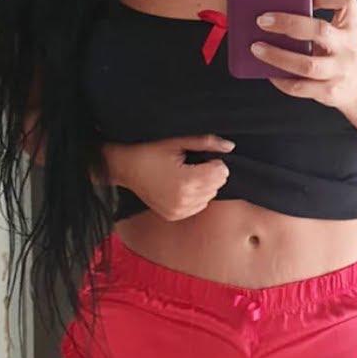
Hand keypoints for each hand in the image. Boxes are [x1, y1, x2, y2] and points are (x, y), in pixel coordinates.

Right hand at [105, 134, 234, 221]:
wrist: (125, 167)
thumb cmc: (150, 151)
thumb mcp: (178, 141)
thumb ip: (206, 143)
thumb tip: (230, 146)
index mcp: (186, 181)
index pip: (221, 173)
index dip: (214, 162)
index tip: (200, 157)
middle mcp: (184, 200)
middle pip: (217, 185)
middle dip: (210, 174)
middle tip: (191, 165)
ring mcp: (178, 210)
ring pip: (209, 197)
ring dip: (204, 186)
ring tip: (185, 175)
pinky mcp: (174, 216)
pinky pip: (198, 207)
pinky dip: (195, 197)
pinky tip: (181, 187)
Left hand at [250, 0, 356, 110]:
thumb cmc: (339, 51)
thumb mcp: (338, 30)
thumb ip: (317, 17)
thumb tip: (277, 11)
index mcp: (350, 25)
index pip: (347, 0)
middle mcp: (348, 47)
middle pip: (320, 30)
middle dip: (289, 23)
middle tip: (262, 21)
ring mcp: (340, 71)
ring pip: (307, 65)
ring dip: (278, 56)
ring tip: (257, 48)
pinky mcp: (329, 92)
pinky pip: (300, 87)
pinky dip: (281, 80)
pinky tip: (269, 72)